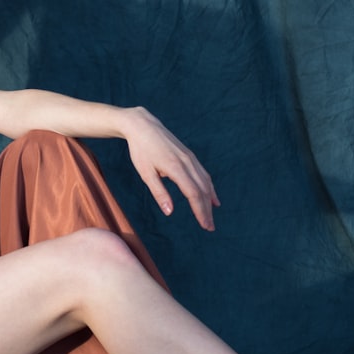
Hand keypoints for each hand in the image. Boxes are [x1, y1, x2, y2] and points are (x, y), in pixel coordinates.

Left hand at [123, 107, 219, 229]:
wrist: (143, 126)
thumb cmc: (141, 151)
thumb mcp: (146, 173)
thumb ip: (159, 192)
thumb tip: (170, 212)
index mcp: (175, 168)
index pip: (193, 193)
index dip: (200, 211)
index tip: (204, 225)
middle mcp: (187, 162)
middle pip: (202, 190)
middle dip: (207, 210)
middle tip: (209, 227)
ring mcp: (190, 158)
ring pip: (205, 182)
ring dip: (210, 200)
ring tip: (211, 216)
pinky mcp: (190, 156)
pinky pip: (203, 174)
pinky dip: (209, 187)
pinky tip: (212, 198)